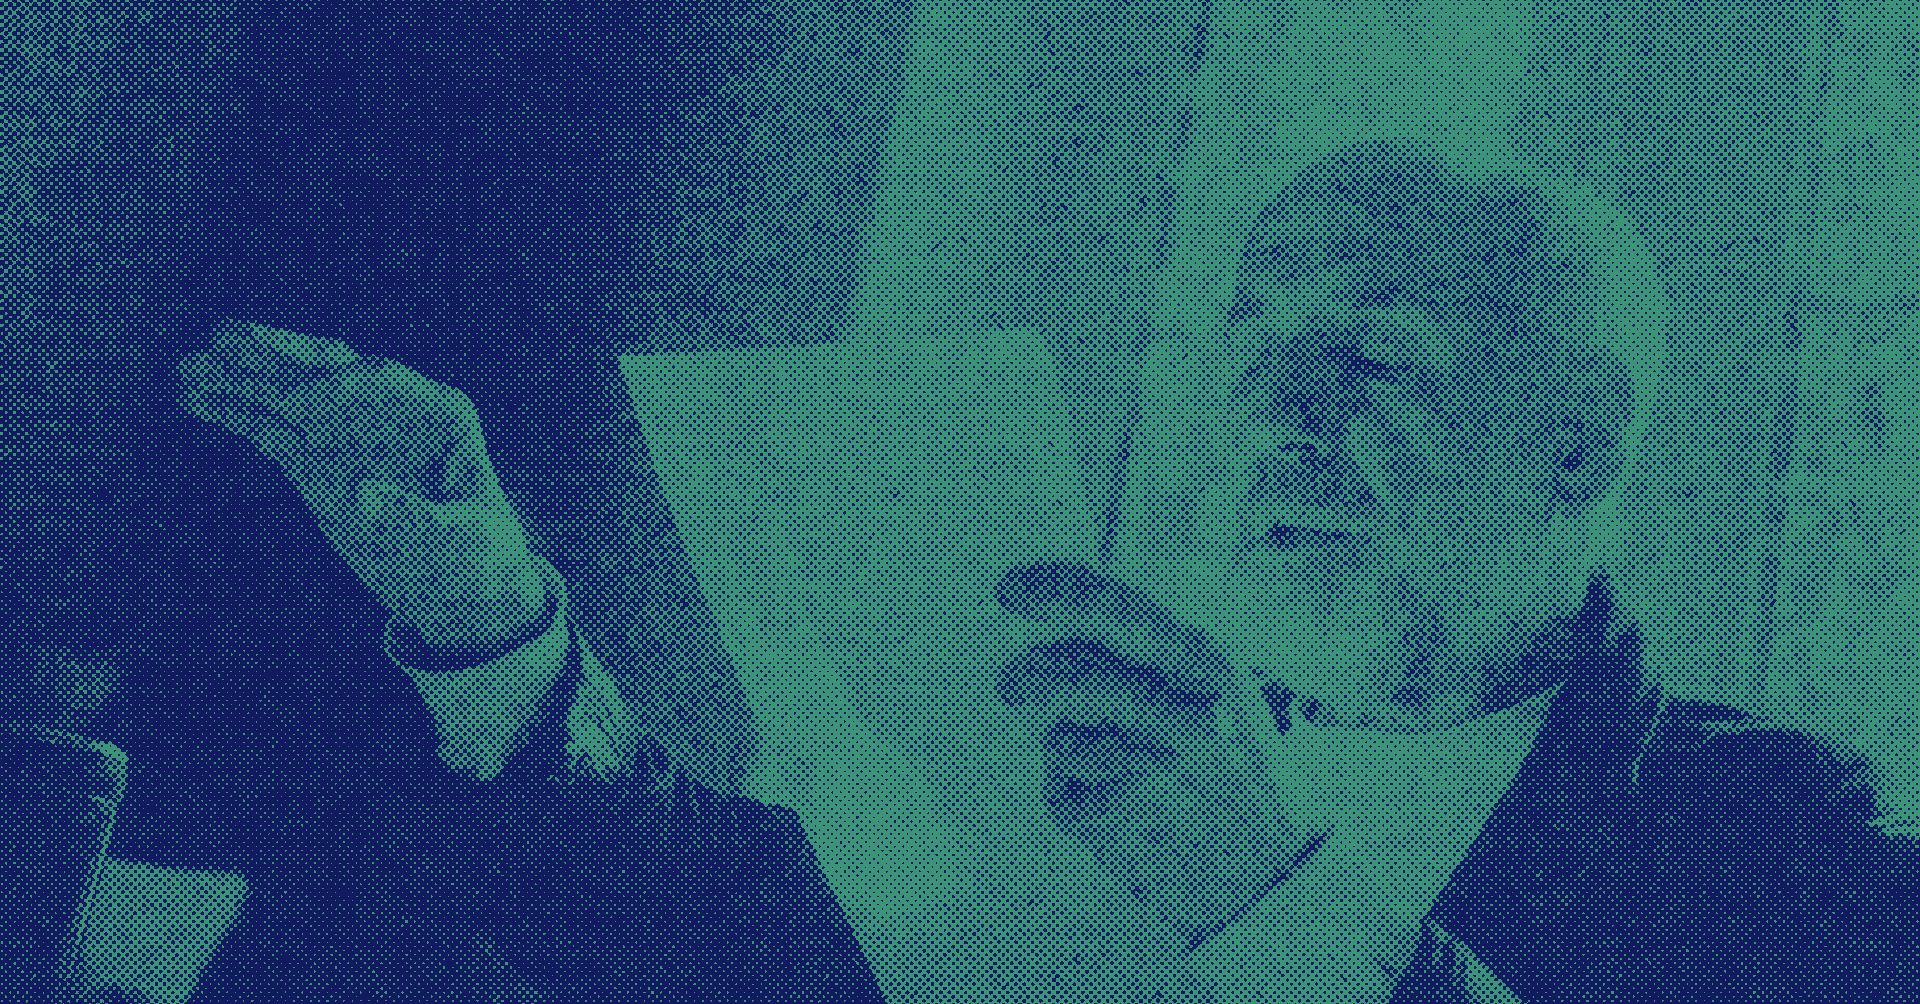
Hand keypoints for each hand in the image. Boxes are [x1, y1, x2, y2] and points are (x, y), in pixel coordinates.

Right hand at [179, 320, 545, 650]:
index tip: (299, 400)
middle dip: (279, 356)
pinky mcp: (317, 462)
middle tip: (227, 337)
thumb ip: (417, 517)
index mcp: (440, 411)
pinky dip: (236, 413)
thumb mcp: (461, 541)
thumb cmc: (477, 556)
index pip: (381, 378)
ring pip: (290, 395)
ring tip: (189, 367)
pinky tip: (196, 397)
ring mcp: (349, 433)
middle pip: (329, 369)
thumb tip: (359, 493)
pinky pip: (271, 429)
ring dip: (242, 380)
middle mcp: (390, 411)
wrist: (462, 586)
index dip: (339, 382)